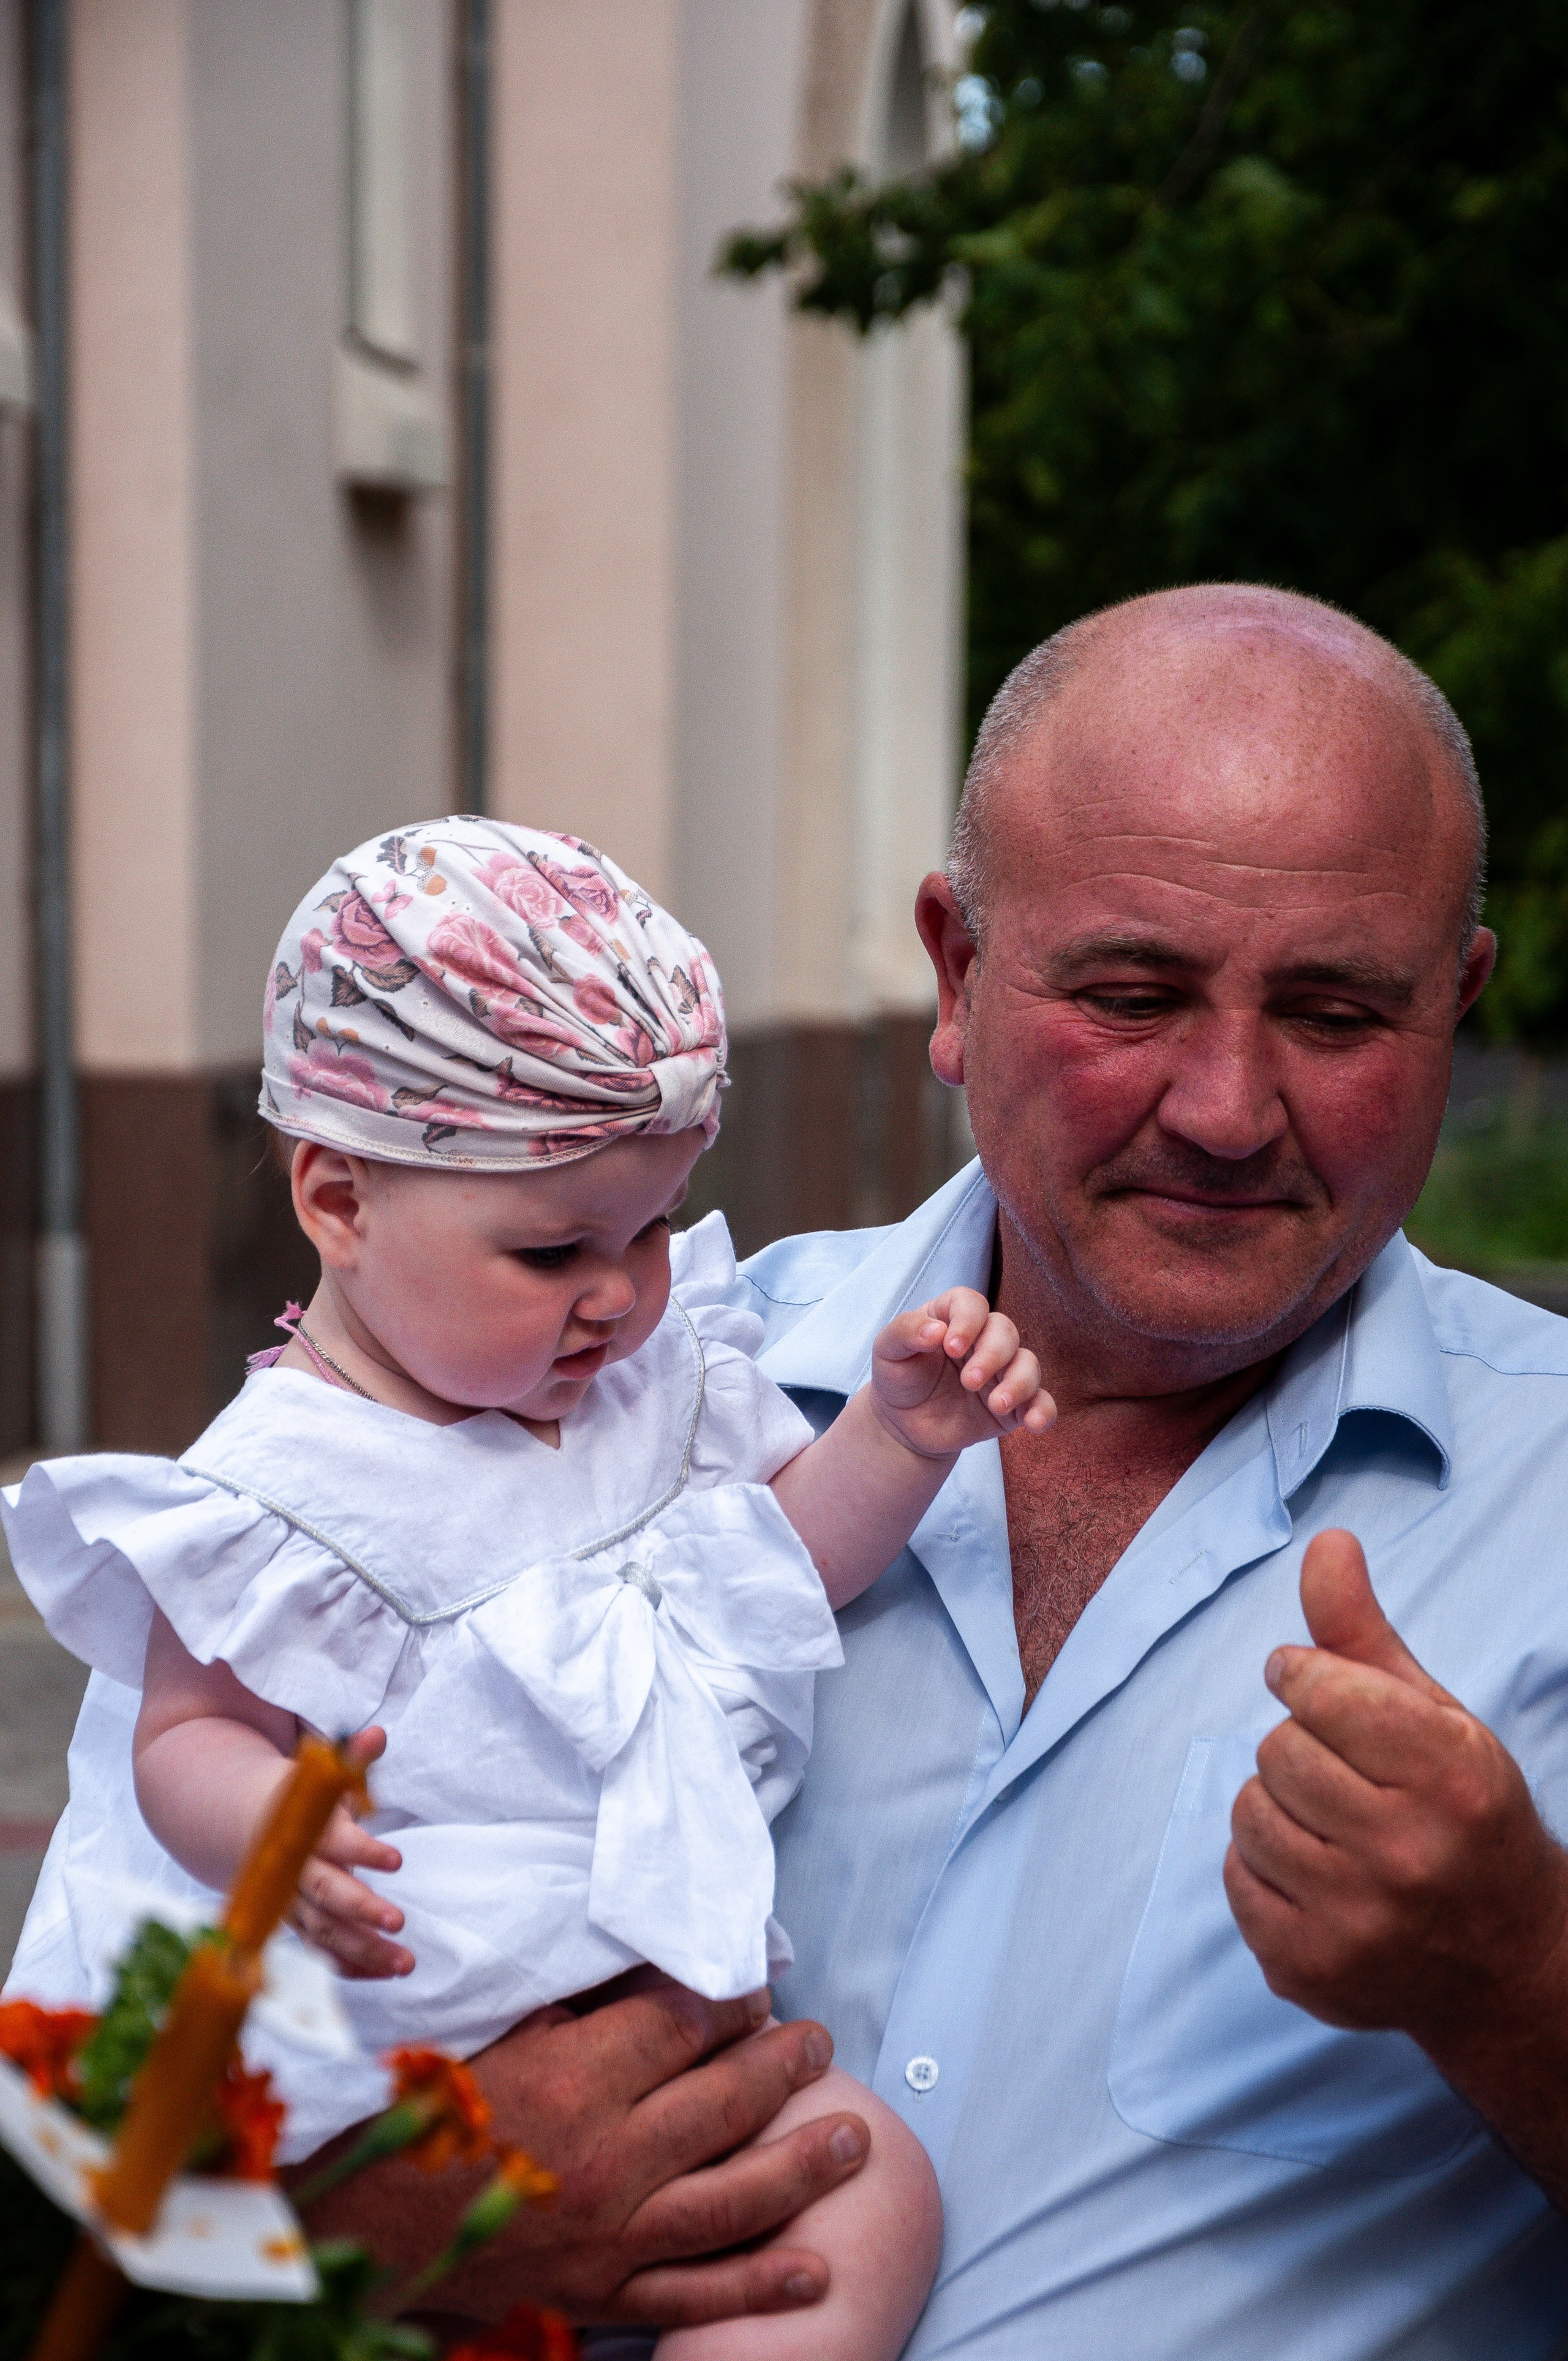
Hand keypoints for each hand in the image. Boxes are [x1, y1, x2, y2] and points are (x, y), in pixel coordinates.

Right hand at [288, 1727, 411, 1978]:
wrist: (238, 1823)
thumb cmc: (292, 1797)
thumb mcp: (316, 1773)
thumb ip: (350, 1759)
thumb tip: (377, 1735)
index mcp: (303, 1828)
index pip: (332, 1840)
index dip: (362, 1850)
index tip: (396, 1860)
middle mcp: (294, 1870)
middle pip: (325, 1894)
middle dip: (360, 1910)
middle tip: (398, 1921)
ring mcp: (291, 1902)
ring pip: (324, 1932)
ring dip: (363, 1950)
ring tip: (405, 1963)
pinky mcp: (296, 1923)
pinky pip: (320, 1951)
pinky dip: (348, 1966)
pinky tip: (382, 1974)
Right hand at [293, 1978, 870, 2327]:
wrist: (357, 2226)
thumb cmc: (420, 2110)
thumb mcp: (492, 2032)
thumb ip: (572, 2002)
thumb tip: (644, 1965)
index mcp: (574, 2078)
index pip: (683, 2025)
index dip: (730, 1999)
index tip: (756, 1985)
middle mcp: (605, 2156)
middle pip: (723, 2100)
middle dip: (783, 2065)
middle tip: (820, 2042)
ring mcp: (610, 2234)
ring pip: (731, 2196)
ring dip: (800, 2163)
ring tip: (854, 2138)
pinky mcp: (600, 2294)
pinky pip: (693, 2293)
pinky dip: (758, 2286)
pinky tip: (812, 2270)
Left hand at [872, 1287, 1054, 1460]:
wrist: (903, 1426)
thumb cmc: (898, 1379)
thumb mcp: (887, 1352)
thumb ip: (905, 1332)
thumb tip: (936, 1330)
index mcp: (953, 1318)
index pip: (971, 1303)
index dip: (968, 1321)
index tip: (951, 1347)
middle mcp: (983, 1340)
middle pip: (1005, 1331)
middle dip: (992, 1355)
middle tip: (969, 1381)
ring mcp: (1002, 1372)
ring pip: (1028, 1364)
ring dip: (1019, 1382)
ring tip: (997, 1404)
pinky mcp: (1014, 1405)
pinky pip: (1041, 1402)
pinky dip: (1044, 1410)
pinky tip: (1034, 1423)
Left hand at [1224, 1529, 1567, 2058]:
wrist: (1504, 1962)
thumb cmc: (1462, 1815)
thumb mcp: (1433, 1715)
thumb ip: (1364, 1631)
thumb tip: (1327, 1541)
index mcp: (1448, 1778)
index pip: (1317, 1689)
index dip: (1304, 1679)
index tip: (1314, 1689)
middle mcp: (1406, 1854)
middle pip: (1276, 1750)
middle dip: (1299, 1749)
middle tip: (1345, 1777)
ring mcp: (1356, 1922)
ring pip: (1247, 1812)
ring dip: (1275, 1807)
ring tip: (1332, 1828)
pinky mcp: (1310, 1971)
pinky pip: (1235, 1878)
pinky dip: (1262, 1868)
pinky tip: (1317, 1877)